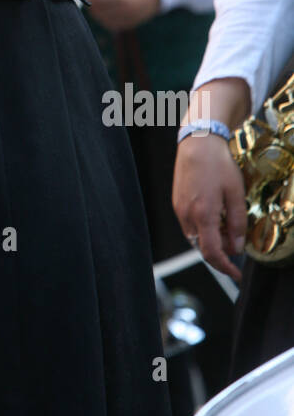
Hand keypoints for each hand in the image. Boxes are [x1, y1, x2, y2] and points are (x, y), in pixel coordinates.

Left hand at [87, 0, 160, 31]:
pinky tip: (108, 11)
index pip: (96, 1)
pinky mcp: (131, 24)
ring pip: (104, 21)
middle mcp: (124, 8)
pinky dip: (107, 20)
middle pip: (98, 12)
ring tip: (100, 4)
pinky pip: (113, 25)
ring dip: (99, 14)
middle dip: (93, 5)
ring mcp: (128, 17)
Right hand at [173, 131, 246, 281]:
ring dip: (211, 240)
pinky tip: (214, 215)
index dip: (225, 267)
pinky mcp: (176, 202)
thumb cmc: (218, 165)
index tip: (236, 273)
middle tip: (235, 247)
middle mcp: (187, 215)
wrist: (197, 143)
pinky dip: (202, 229)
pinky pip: (189, 225)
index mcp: (204, 215)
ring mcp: (179, 209)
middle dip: (220, 254)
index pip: (212, 253)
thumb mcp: (236, 193)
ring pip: (195, 237)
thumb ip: (238, 223)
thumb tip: (237, 247)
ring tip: (226, 226)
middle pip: (202, 248)